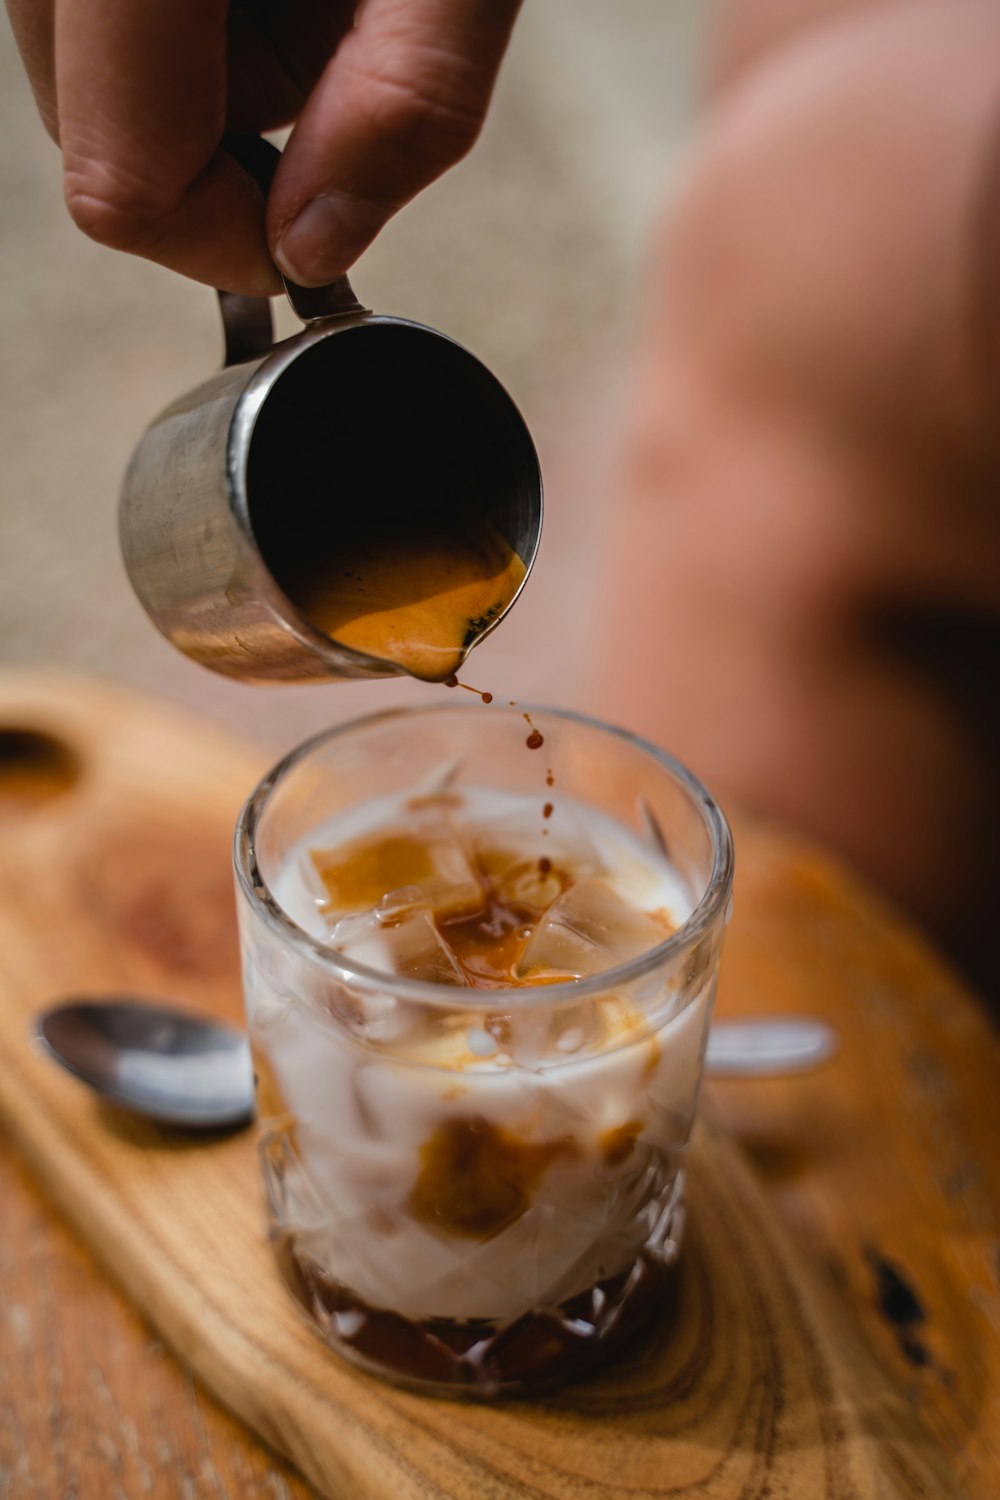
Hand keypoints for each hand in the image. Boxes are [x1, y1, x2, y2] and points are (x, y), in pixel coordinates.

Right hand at [6, 0, 519, 294]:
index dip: (227, 244)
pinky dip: (185, 30)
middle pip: (92, 143)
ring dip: (207, 79)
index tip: (314, 236)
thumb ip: (402, 106)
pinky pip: (98, 26)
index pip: (121, 185)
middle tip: (335, 53)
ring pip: (91, 84)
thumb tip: (310, 253)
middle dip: (222, 151)